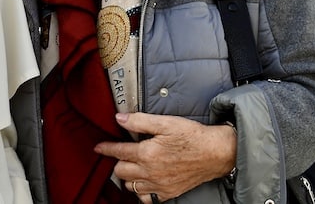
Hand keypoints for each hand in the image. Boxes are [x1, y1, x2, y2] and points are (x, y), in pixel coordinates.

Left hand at [94, 112, 236, 201]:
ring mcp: (158, 185)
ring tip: (133, 166)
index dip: (106, 148)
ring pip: (130, 186)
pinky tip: (144, 181)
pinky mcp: (167, 193)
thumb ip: (140, 121)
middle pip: (120, 171)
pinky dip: (141, 191)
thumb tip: (120, 118)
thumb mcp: (166, 122)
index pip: (118, 152)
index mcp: (147, 153)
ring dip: (128, 176)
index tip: (99, 147)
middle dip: (118, 161)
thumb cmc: (192, 136)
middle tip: (122, 154)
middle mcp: (150, 172)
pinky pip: (145, 198)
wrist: (214, 153)